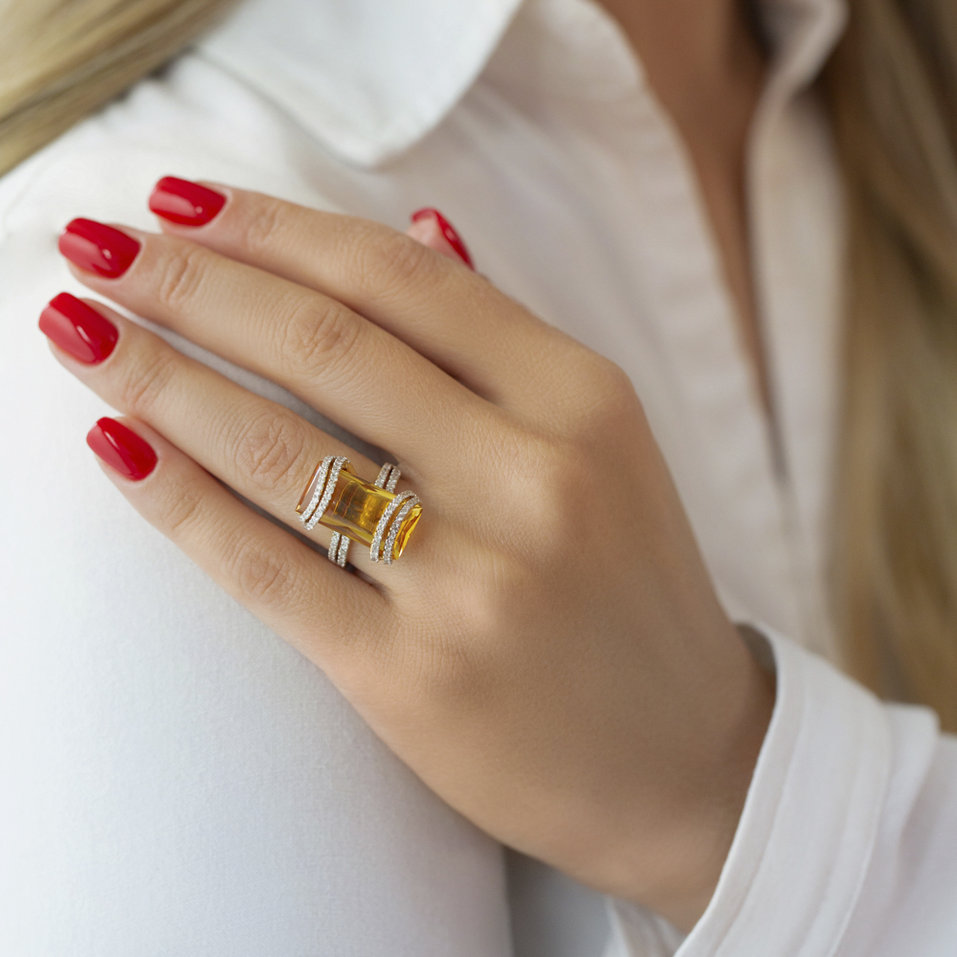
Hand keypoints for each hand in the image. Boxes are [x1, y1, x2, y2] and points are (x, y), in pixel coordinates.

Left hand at [41, 177, 773, 930]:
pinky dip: (179, 500)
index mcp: (583, 400)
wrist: (685, 756)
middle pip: (327, 345)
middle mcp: (533, 477)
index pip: (402, 281)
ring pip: (281, 449)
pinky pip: (269, 567)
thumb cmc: (635, 590)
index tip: (181, 200)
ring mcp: (473, 582)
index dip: (275, 228)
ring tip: (80, 330)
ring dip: (159, 376)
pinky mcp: (412, 677)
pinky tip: (116, 445)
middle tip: (97, 246)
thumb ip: (506, 339)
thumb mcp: (605, 445)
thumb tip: (420, 229)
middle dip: (191, 283)